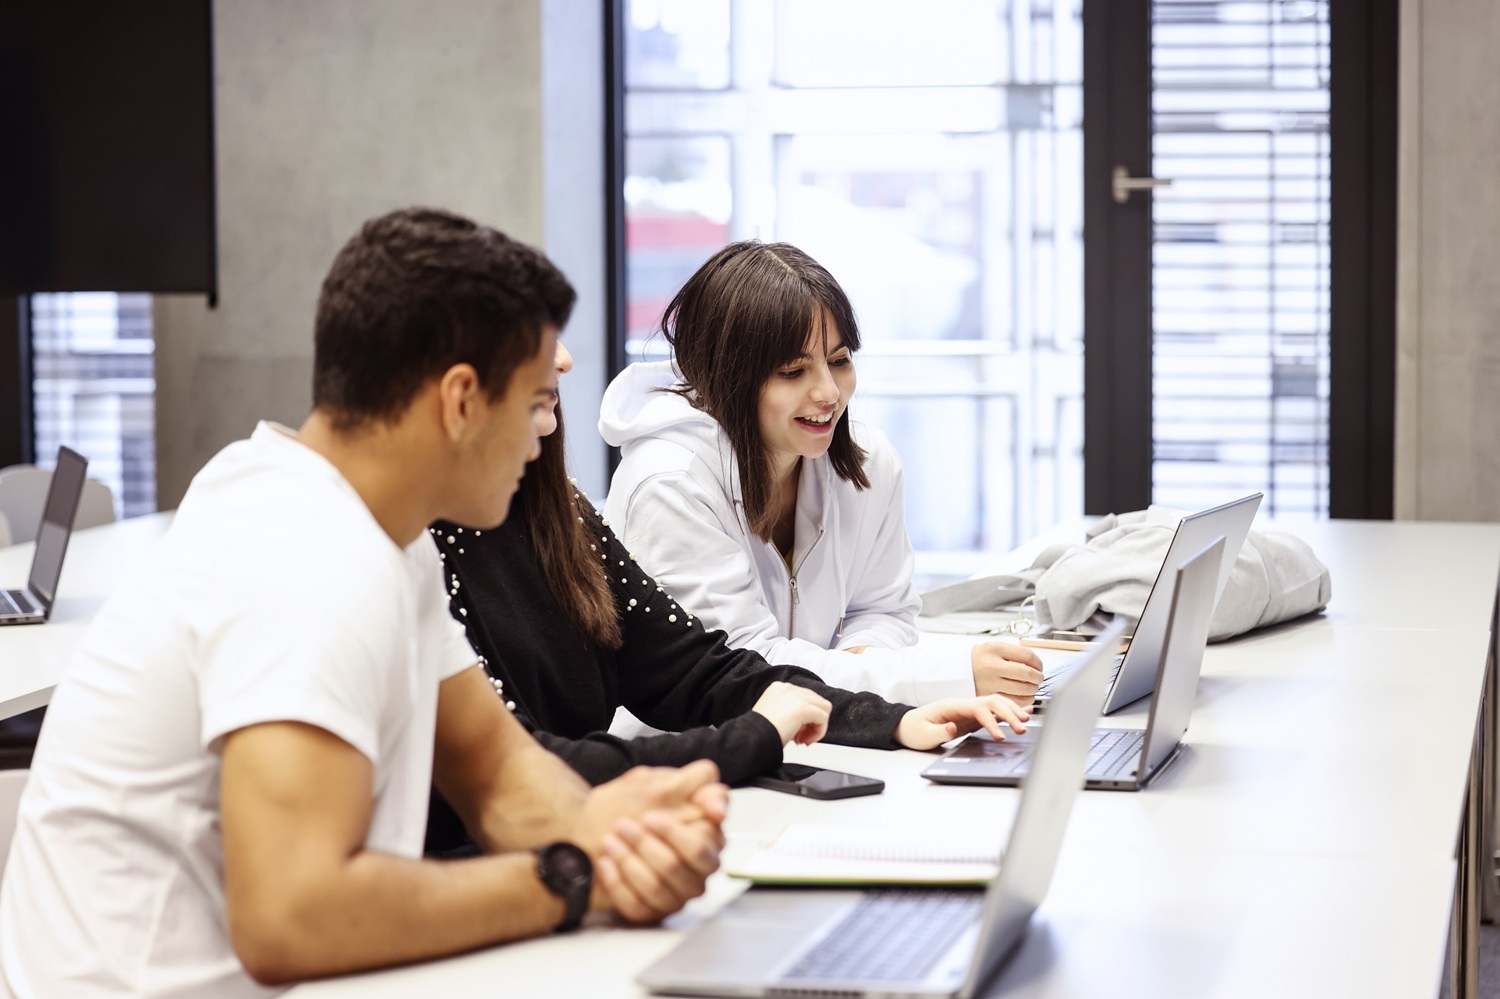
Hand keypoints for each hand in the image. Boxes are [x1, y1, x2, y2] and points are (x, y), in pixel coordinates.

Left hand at [570, 760, 727, 919]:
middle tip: (622, 825)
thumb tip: (720, 811)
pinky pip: (635, 906)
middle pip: (672, 867)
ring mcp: (675, 899)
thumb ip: (706, 793)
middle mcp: (696, 878)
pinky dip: (617, 883)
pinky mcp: (651, 913)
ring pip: (653, 888)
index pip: (698, 848)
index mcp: (709, 849)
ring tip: (609, 842)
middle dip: (644, 845)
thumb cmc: (641, 807)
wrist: (602, 826)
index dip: (672, 832)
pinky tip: (606, 863)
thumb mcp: (672, 787)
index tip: (648, 817)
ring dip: (627, 861)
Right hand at [750, 681, 831, 745]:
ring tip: (803, 739)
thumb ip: (791, 712)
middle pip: (816, 701)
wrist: (752, 738)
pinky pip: (823, 718)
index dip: (805, 717)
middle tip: (801, 737)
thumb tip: (807, 722)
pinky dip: (819, 732)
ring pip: (823, 708)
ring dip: (817, 726)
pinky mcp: (803, 707)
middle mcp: (788, 688)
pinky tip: (806, 740)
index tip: (798, 732)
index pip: (805, 698)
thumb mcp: (775, 715)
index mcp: (779, 688)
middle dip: (812, 721)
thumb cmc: (759, 732)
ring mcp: (796, 696)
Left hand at [894, 696, 1030, 749]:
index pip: (978, 709)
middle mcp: (962, 704)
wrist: (906, 727)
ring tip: (1027, 720)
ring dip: (1011, 710)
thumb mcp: (924, 735)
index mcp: (952, 706)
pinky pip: (993, 711)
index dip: (992, 721)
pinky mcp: (971, 717)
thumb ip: (940, 732)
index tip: (1000, 736)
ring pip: (995, 703)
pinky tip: (1023, 711)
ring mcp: (968, 709)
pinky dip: (1008, 710)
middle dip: (1008, 713)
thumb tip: (954, 728)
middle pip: (991, 702)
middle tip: (1022, 727)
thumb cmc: (914, 730)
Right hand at [970, 641, 1044, 705]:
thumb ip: (1015, 653)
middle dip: (1038, 678)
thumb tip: (1037, 665)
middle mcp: (992, 665)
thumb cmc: (980, 659)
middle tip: (1038, 678)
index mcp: (995, 649)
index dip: (1039, 663)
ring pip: (1024, 690)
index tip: (1039, 667)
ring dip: (1033, 690)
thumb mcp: (994, 648)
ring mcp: (990, 682)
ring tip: (1031, 687)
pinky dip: (1025, 700)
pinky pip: (1015, 702)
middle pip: (1028, 674)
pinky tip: (1024, 696)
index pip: (1028, 656)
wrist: (957, 671)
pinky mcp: (989, 697)